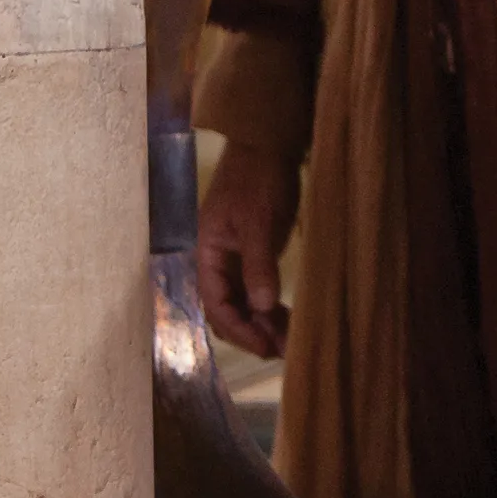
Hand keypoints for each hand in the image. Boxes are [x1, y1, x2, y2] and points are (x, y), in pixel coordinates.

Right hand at [197, 143, 298, 358]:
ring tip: (288, 342)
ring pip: (242, 302)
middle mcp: (216, 260)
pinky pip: (254, 289)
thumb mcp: (259, 221)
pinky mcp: (252, 253)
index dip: (240, 330)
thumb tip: (261, 306)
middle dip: (250, 333)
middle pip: (226, 309)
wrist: (267, 146)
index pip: (216, 304)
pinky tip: (286, 318)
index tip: (266, 347)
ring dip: (261, 323)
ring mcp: (234, 258)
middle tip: (282, 351)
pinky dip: (268, 306)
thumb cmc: (259, 179)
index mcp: (207, 254)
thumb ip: (258, 264)